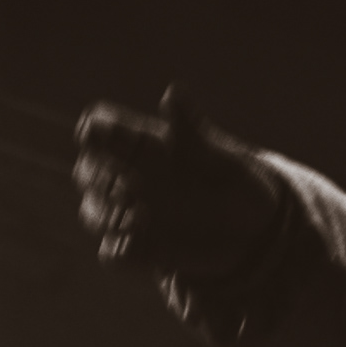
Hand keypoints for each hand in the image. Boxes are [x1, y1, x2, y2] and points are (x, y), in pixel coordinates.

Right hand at [73, 84, 280, 278]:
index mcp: (146, 147)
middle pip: (86, 173)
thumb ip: (193, 134)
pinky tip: (135, 245)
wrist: (259, 237)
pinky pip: (114, 254)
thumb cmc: (239, 188)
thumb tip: (173, 92)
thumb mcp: (224, 162)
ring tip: (138, 218)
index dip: (93, 132)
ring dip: (106, 216)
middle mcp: (131, 179)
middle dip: (96, 179)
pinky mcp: (139, 250)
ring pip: (93, 213)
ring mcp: (131, 215)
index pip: (99, 128)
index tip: (95, 136)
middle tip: (125, 188)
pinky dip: (120, 251)